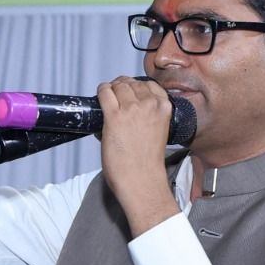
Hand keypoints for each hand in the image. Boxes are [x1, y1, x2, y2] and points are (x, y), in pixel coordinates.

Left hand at [96, 76, 176, 235]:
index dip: (137, 86)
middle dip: (123, 86)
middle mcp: (149, 105)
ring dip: (112, 88)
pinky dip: (102, 91)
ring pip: (119, 85)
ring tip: (107, 95)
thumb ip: (149, 118)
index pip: (150, 85)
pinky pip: (105, 93)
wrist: (142, 180)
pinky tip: (100, 94)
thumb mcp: (159, 132)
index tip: (130, 91)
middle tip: (116, 94)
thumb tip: (129, 109)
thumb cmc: (148, 164)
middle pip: (132, 83)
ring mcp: (131, 109)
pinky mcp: (114, 117)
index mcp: (164, 108)